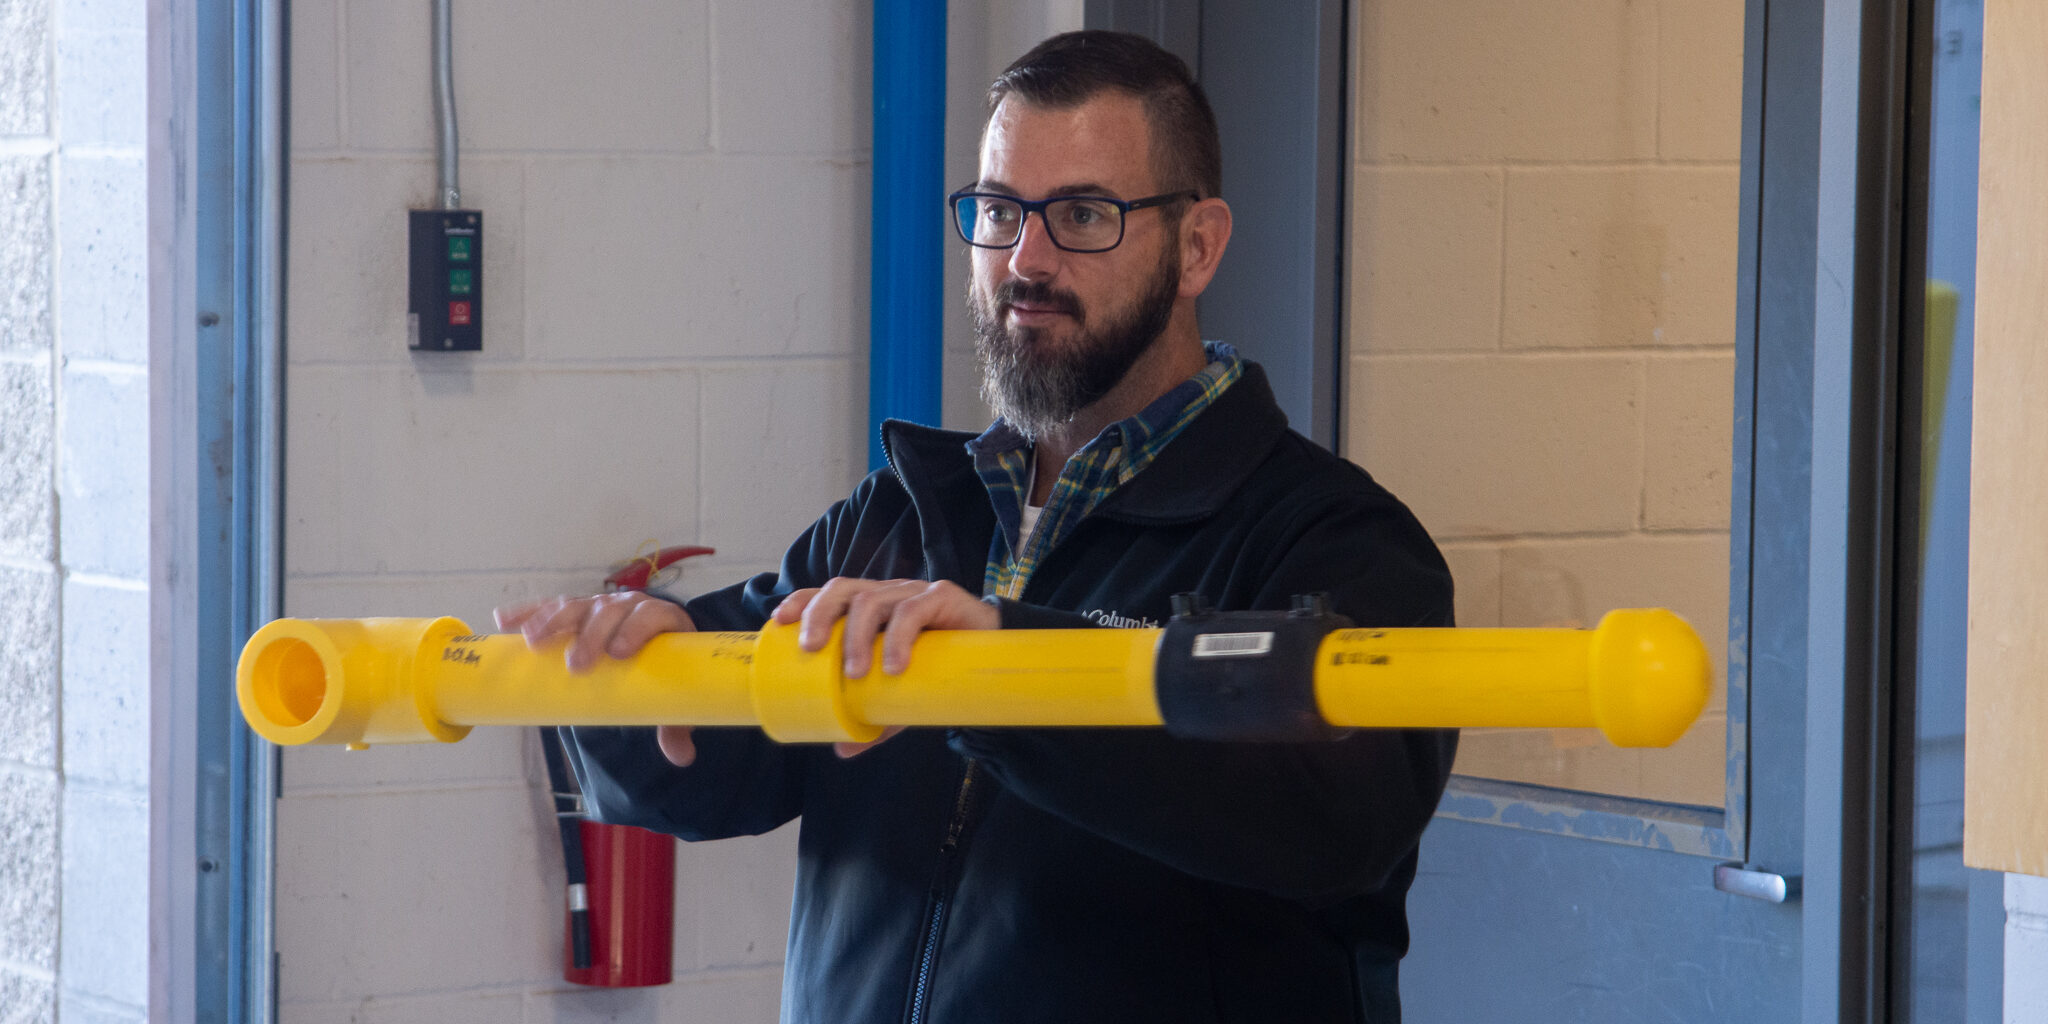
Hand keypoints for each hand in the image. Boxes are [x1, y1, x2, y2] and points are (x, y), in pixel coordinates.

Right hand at [495, 592, 703, 766]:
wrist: (655, 644)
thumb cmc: (665, 669)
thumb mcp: (673, 693)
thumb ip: (677, 725)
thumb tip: (681, 757)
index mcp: (662, 619)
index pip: (652, 615)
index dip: (636, 628)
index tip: (618, 653)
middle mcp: (630, 605)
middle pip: (610, 610)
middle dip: (591, 634)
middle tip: (576, 665)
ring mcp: (601, 605)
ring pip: (577, 606)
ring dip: (553, 620)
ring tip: (533, 641)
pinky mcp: (577, 610)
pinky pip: (551, 608)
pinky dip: (528, 612)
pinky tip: (504, 619)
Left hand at [771, 578, 998, 757]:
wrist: (992, 659)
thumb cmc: (936, 670)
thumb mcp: (899, 697)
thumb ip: (872, 719)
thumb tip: (841, 750)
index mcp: (868, 607)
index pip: (827, 594)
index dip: (801, 601)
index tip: (778, 621)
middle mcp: (886, 594)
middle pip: (843, 589)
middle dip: (819, 615)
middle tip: (810, 650)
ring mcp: (913, 593)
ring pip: (873, 600)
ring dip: (857, 637)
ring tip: (856, 674)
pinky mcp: (942, 597)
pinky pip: (913, 611)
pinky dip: (898, 638)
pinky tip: (894, 665)